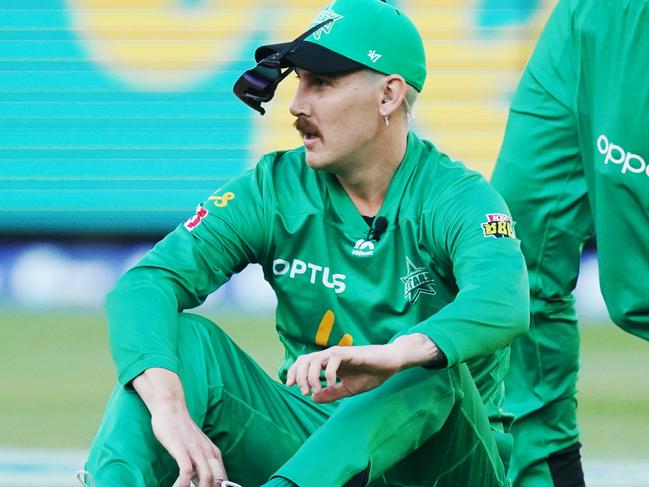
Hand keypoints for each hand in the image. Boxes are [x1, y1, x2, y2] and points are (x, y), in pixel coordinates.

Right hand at [133, 368, 227, 486]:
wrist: (171, 409)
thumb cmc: (182, 429)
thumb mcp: (196, 446)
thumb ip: (200, 463)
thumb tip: (201, 481)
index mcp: (213, 452)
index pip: (223, 477)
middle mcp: (207, 452)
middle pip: (217, 480)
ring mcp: (195, 450)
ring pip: (207, 477)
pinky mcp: (181, 449)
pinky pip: (186, 471)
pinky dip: (184, 484)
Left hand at [286, 334, 439, 402]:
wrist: (390, 364)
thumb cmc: (371, 374)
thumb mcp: (348, 389)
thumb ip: (332, 393)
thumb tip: (314, 398)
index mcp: (328, 363)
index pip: (304, 362)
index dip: (294, 372)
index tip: (290, 386)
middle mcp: (330, 356)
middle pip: (305, 359)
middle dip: (298, 375)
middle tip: (304, 392)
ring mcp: (339, 353)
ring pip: (315, 358)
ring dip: (311, 375)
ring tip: (315, 390)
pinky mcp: (350, 353)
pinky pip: (333, 359)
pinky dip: (329, 372)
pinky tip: (332, 384)